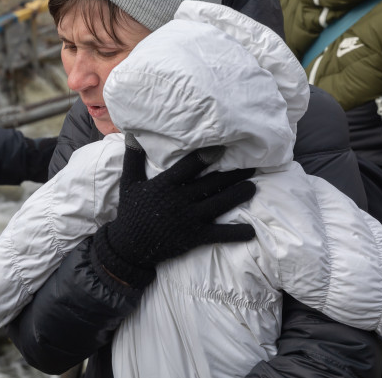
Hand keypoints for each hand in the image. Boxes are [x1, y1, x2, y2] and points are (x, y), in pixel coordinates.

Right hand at [92, 134, 255, 288]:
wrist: (129, 247)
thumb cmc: (130, 212)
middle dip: (233, 173)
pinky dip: (235, 233)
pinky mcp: (194, 237)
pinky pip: (218, 234)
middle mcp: (180, 200)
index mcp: (165, 185)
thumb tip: (131, 133)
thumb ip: (133, 158)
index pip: (190, 166)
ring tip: (253, 186)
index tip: (224, 146)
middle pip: (212, 182)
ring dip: (238, 195)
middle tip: (252, 163)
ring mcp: (189, 219)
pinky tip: (251, 231)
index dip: (207, 155)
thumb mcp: (129, 183)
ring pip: (219, 204)